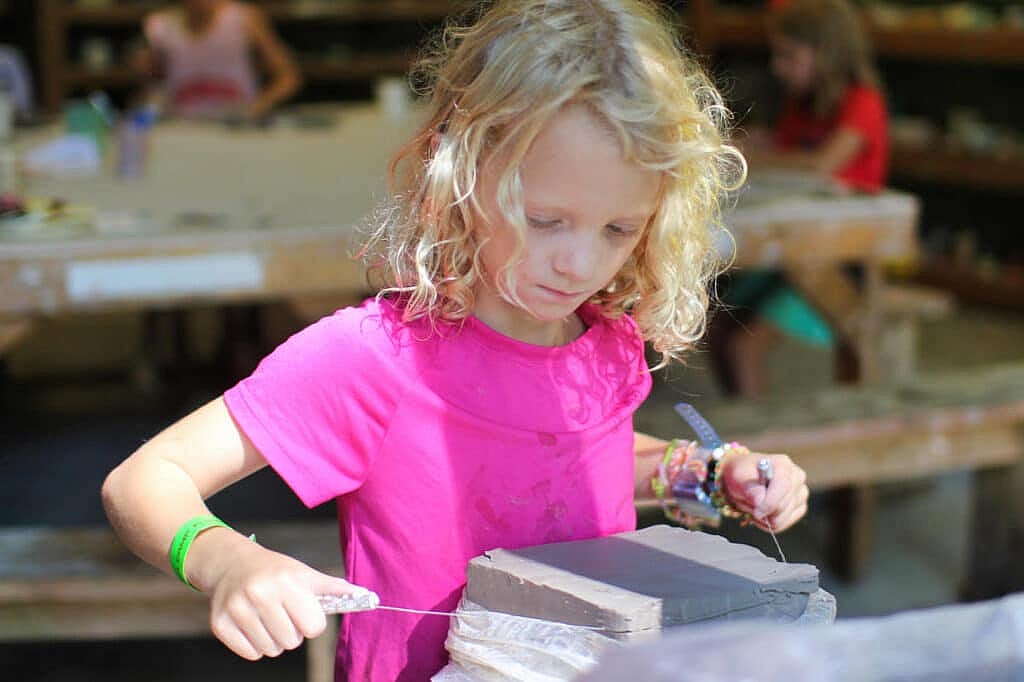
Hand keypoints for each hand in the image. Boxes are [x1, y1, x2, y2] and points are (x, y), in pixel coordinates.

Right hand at [194, 531, 361, 659]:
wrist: (232, 564)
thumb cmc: (275, 571)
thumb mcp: (305, 573)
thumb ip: (334, 589)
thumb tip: (368, 597)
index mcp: (286, 581)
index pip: (313, 627)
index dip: (311, 622)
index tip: (304, 611)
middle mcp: (260, 594)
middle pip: (292, 641)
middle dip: (292, 631)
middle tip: (283, 612)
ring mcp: (237, 609)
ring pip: (272, 650)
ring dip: (274, 639)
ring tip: (268, 616)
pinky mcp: (220, 624)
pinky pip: (251, 654)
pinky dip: (255, 644)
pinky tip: (253, 623)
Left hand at [718, 448, 807, 532]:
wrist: (744, 480)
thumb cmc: (742, 475)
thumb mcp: (738, 476)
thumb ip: (748, 487)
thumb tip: (760, 500)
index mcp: (783, 464)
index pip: (783, 486)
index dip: (770, 503)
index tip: (756, 512)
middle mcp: (797, 477)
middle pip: (783, 505)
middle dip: (763, 511)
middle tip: (750, 505)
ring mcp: (801, 492)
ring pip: (783, 518)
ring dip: (764, 518)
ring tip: (755, 507)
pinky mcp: (800, 507)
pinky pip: (785, 524)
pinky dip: (770, 524)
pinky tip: (762, 514)